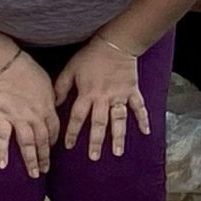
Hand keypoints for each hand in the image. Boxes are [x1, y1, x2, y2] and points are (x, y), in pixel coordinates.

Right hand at [0, 49, 57, 178]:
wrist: (8, 65)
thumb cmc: (28, 69)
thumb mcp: (47, 82)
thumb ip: (51, 97)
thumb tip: (54, 104)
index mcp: (47, 107)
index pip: (54, 129)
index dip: (53, 140)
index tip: (52, 149)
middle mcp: (35, 117)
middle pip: (42, 141)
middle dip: (45, 157)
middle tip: (45, 170)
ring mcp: (18, 119)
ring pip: (27, 144)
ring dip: (31, 160)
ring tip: (33, 174)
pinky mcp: (2, 118)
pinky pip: (2, 138)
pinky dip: (2, 152)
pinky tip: (2, 165)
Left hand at [54, 36, 152, 160]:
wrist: (115, 43)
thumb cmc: (91, 55)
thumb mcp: (71, 68)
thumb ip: (62, 86)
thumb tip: (54, 103)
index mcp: (87, 93)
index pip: (77, 117)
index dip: (71, 131)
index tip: (68, 145)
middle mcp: (103, 98)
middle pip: (99, 123)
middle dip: (95, 141)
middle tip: (93, 157)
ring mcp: (119, 95)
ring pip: (119, 119)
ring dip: (118, 136)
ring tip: (117, 152)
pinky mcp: (132, 91)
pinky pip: (139, 107)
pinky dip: (143, 119)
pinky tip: (146, 132)